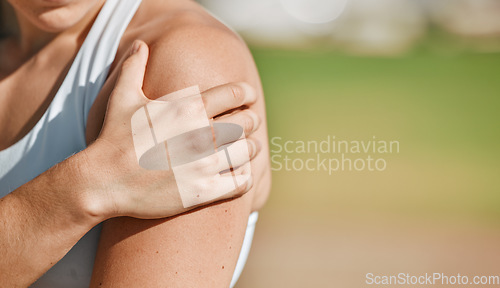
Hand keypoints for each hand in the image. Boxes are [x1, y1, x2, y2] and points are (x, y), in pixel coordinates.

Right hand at [87, 40, 260, 218]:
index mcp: (188, 108)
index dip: (246, 93)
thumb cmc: (113, 137)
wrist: (103, 181)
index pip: (235, 94)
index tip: (249, 96)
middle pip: (246, 122)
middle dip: (252, 120)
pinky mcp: (204, 191)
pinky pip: (242, 182)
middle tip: (251, 122)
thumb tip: (140, 44)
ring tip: (249, 147)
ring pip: (248, 151)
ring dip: (251, 148)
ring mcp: (204, 164)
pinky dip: (245, 176)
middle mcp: (201, 134)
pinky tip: (240, 172)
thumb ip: (133, 67)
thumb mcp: (122, 97)